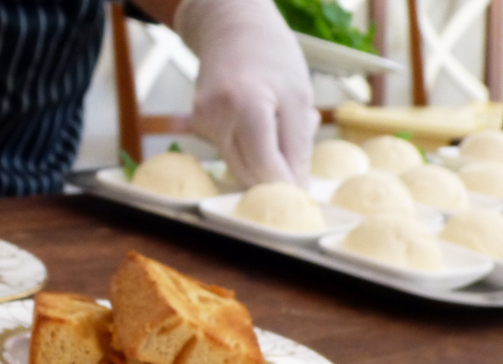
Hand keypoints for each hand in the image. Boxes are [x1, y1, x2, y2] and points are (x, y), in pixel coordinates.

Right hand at [175, 0, 318, 185]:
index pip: (265, 166)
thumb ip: (297, 146)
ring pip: (237, 166)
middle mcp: (215, 119)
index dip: (286, 185)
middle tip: (297, 170)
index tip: (303, 197)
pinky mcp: (198, 128)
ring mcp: (202, 125)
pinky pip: (228, 152)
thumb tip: (298, 189)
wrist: (231, 28)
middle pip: (247, 173)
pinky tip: (258, 121)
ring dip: (262, 161)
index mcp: (245, 106)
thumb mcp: (298, 96)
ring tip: (279, 128)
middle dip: (274, 177)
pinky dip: (248, 148)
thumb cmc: (271, 56)